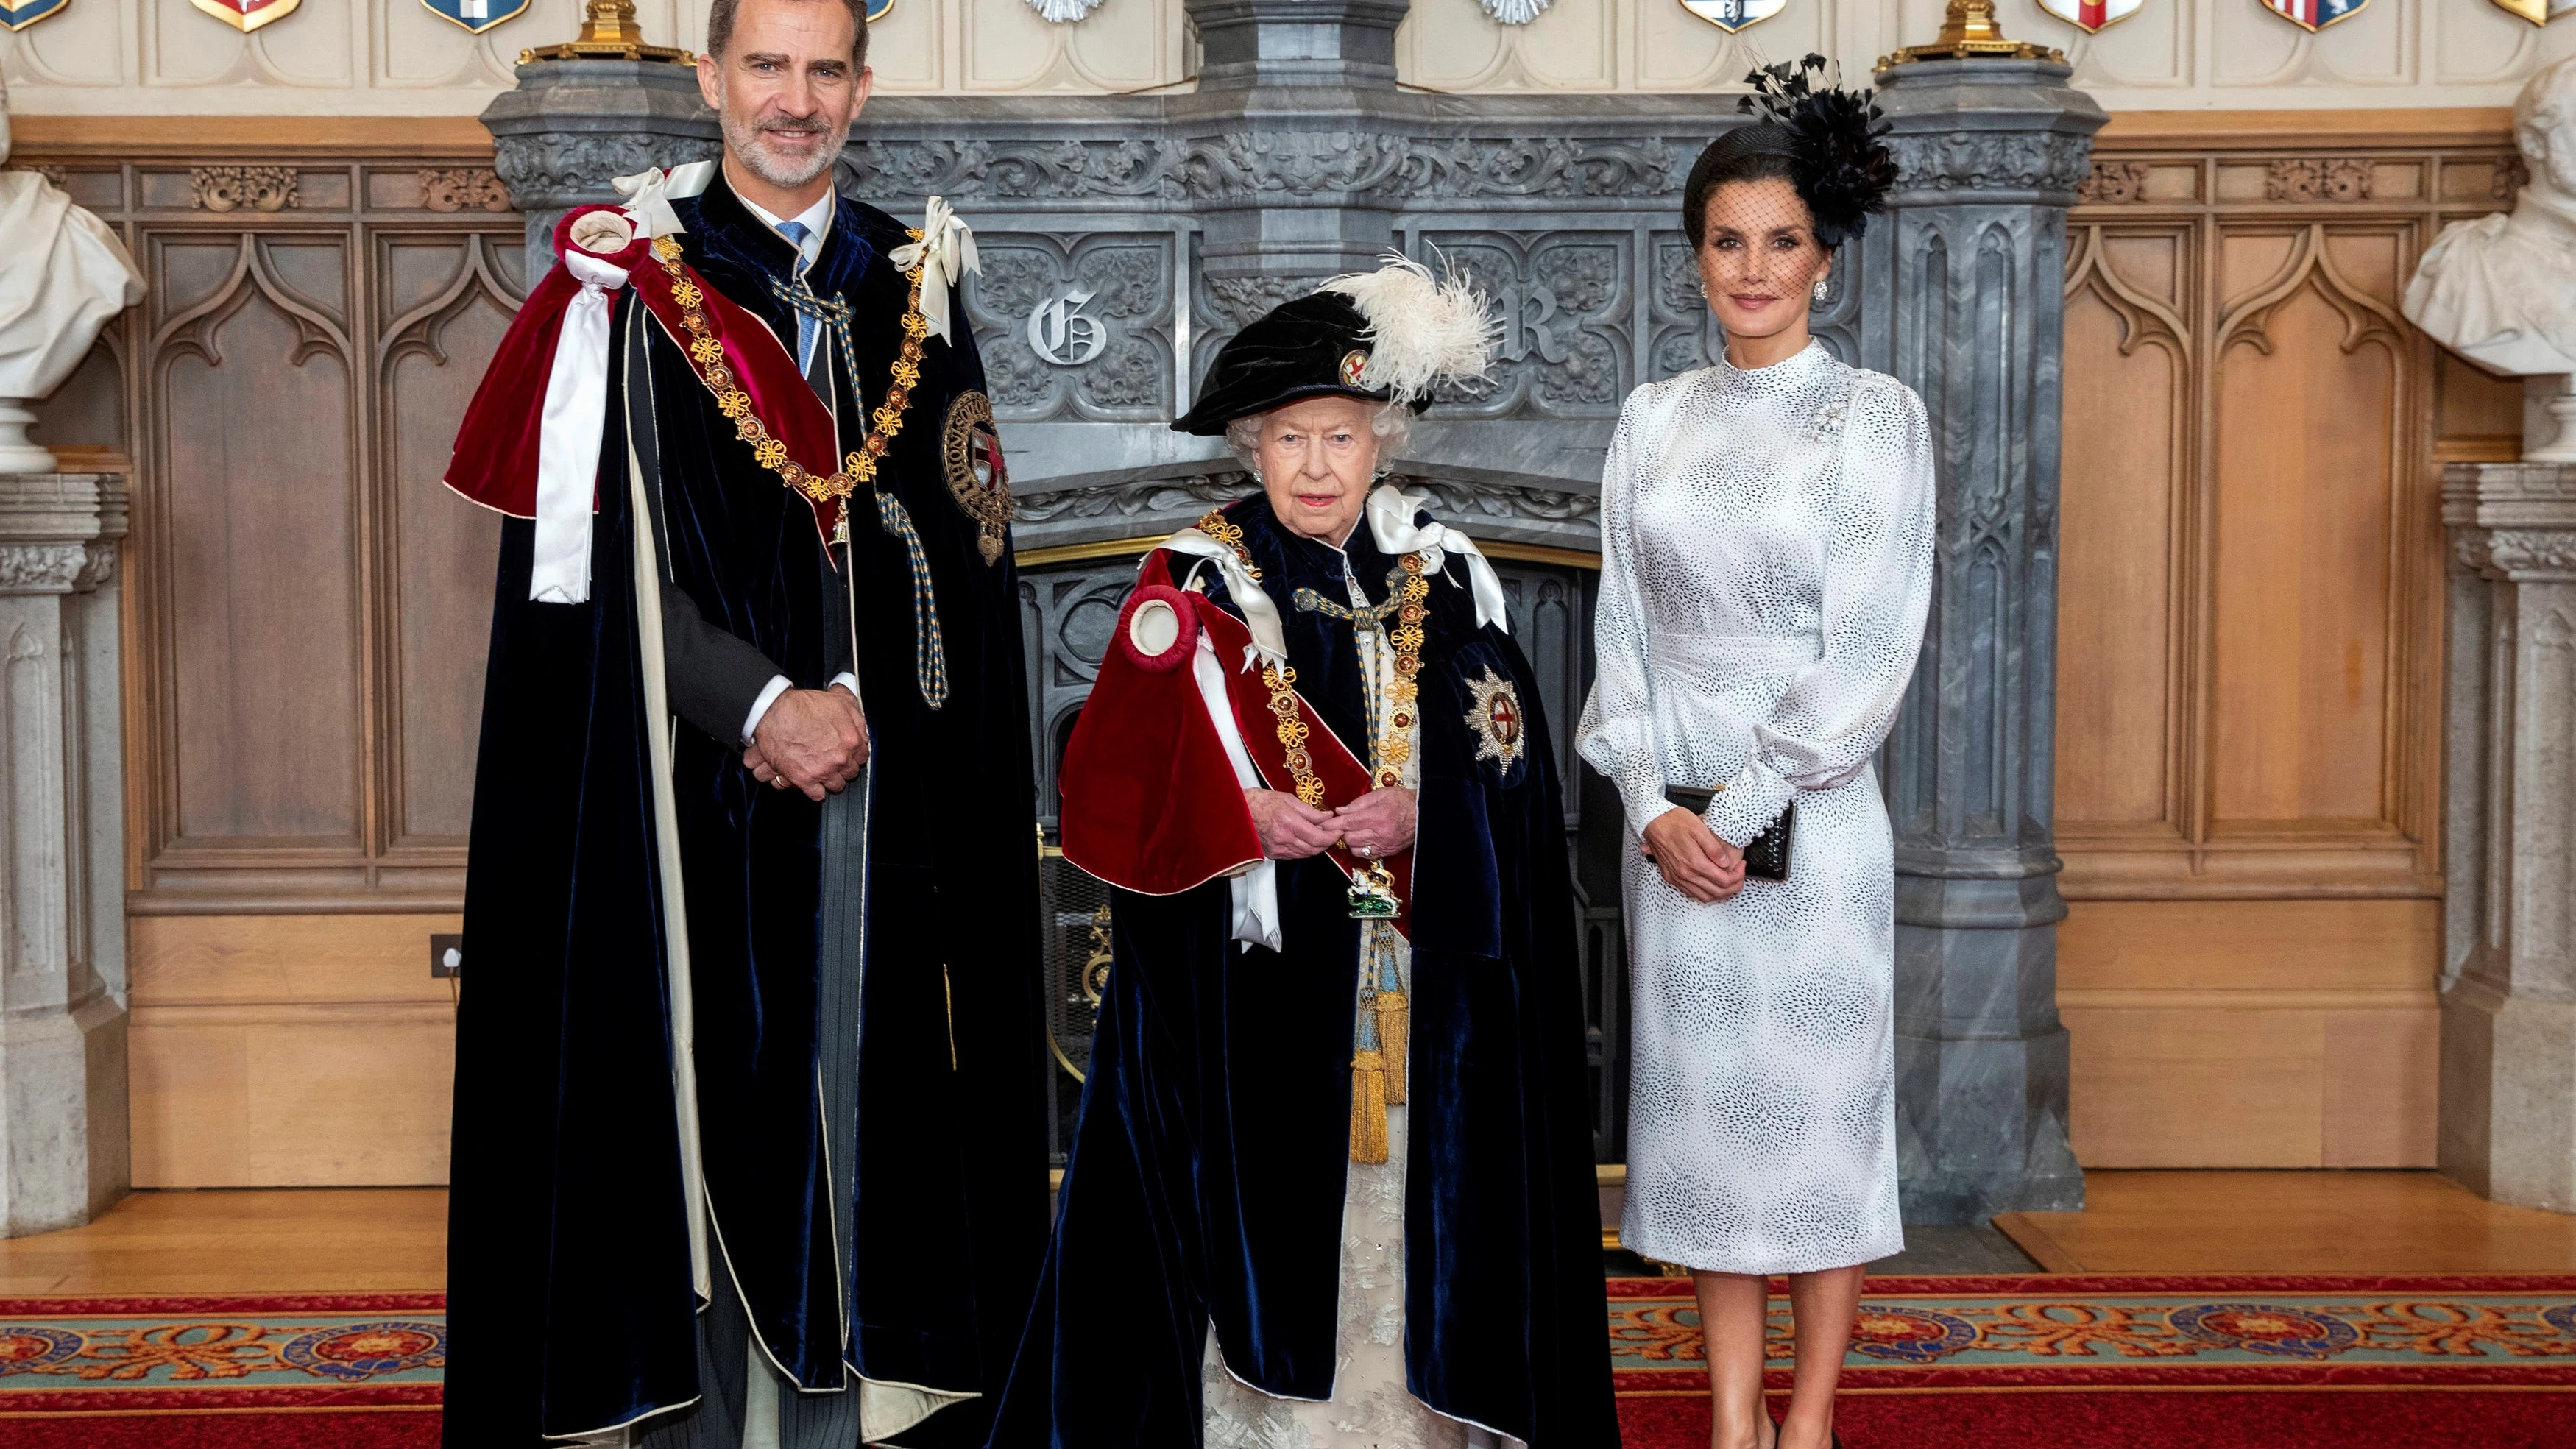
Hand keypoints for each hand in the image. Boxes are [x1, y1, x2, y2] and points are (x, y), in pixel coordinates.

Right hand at [745, 687, 867, 800]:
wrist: (776, 712)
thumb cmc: (804, 705)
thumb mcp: (840, 700)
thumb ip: (855, 715)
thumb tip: (861, 727)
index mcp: (851, 741)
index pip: (862, 757)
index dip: (854, 754)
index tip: (848, 753)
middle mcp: (839, 759)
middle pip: (850, 773)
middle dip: (843, 767)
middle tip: (835, 760)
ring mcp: (822, 771)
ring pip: (836, 786)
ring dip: (831, 779)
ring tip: (824, 772)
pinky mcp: (804, 779)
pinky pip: (817, 795)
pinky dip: (816, 791)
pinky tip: (814, 783)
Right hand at [1245, 789, 1337, 859]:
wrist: (1240, 811)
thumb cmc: (1262, 801)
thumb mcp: (1289, 800)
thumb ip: (1311, 811)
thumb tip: (1327, 816)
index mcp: (1289, 823)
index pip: (1318, 838)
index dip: (1332, 836)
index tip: (1338, 831)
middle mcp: (1284, 839)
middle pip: (1314, 849)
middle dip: (1326, 843)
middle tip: (1332, 833)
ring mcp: (1277, 849)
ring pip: (1305, 854)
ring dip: (1315, 847)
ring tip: (1319, 835)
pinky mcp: (1273, 854)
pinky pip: (1294, 855)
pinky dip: (1303, 849)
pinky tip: (1304, 840)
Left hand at [1330, 787, 1416, 860]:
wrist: (1423, 814)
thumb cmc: (1402, 801)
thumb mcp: (1380, 794)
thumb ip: (1358, 803)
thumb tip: (1340, 811)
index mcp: (1378, 816)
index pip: (1349, 823)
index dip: (1334, 824)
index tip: (1325, 824)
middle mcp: (1381, 834)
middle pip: (1349, 838)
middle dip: (1343, 831)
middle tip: (1344, 824)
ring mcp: (1384, 845)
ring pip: (1355, 849)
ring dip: (1351, 840)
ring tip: (1356, 830)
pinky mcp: (1387, 852)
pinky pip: (1366, 855)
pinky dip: (1361, 847)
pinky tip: (1364, 838)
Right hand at [1639, 806, 1745, 903]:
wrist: (1653, 822)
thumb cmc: (1674, 822)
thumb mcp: (1699, 828)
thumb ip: (1714, 848)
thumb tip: (1726, 862)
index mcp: (1694, 862)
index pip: (1723, 880)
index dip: (1737, 875)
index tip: (1742, 866)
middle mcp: (1685, 874)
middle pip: (1717, 892)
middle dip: (1733, 887)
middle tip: (1739, 876)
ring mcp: (1677, 878)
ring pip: (1704, 897)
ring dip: (1720, 893)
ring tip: (1728, 882)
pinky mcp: (1671, 877)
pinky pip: (1691, 893)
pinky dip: (1705, 893)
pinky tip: (1710, 885)